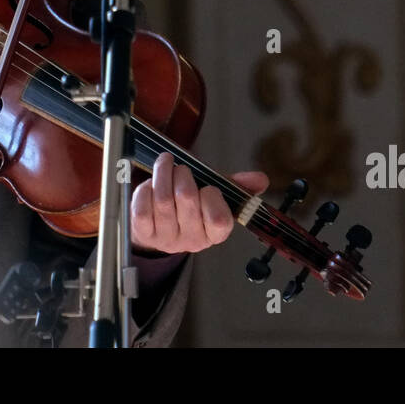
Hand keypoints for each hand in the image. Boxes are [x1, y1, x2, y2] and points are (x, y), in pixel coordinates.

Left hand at [131, 152, 268, 254]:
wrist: (159, 229)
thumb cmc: (192, 207)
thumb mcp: (216, 197)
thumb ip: (237, 186)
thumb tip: (261, 179)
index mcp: (215, 233)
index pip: (219, 219)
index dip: (212, 196)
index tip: (208, 187)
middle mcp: (192, 240)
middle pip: (187, 198)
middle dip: (184, 175)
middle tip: (182, 168)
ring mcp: (166, 238)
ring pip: (163, 199)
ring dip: (164, 173)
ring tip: (166, 163)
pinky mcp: (144, 233)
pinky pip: (142, 207)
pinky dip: (145, 189)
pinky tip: (150, 184)